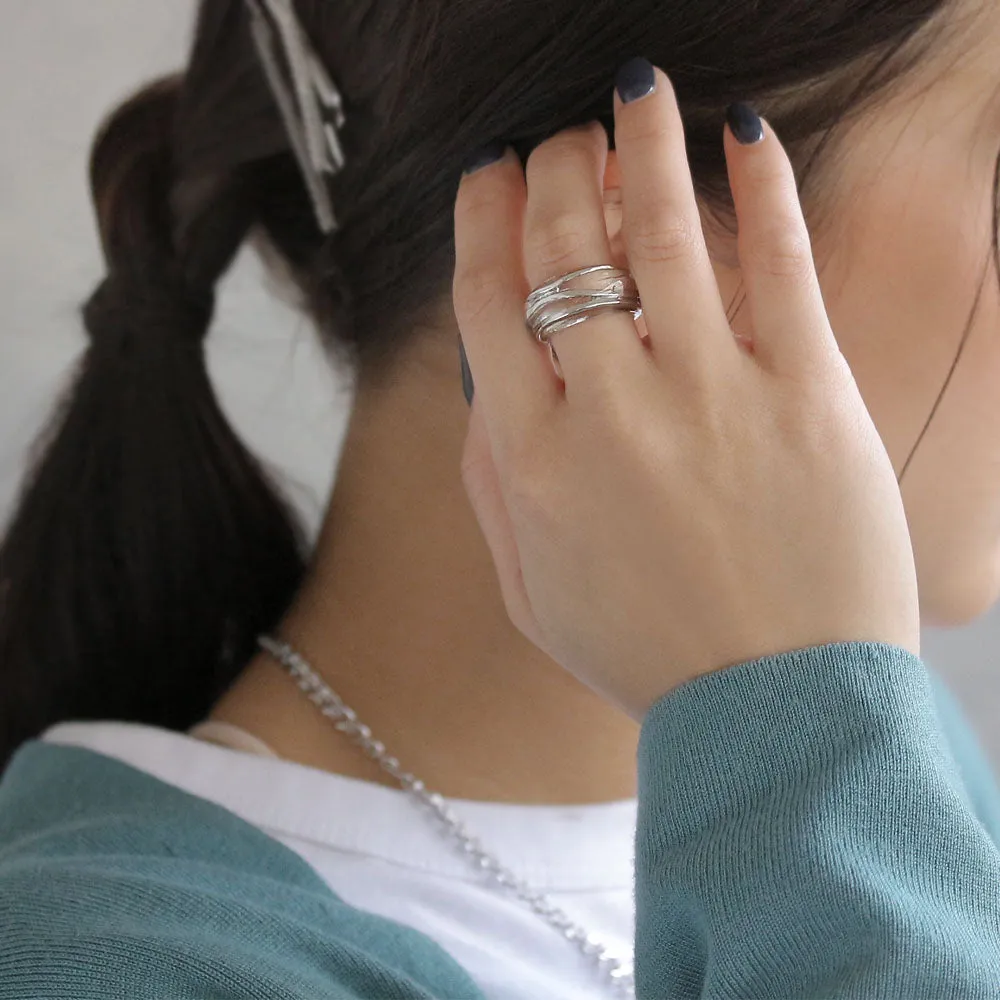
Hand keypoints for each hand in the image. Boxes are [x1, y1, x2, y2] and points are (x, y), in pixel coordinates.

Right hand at [452, 66, 918, 721]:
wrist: (772, 709)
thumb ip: (492, 483)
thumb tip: (481, 383)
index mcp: (534, 458)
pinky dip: (761, 186)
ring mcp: (711, 395)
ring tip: (634, 93)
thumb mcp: (528, 590)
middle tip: (558, 139)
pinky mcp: (807, 394)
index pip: (486, 299)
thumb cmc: (645, 653)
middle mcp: (610, 411)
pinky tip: (743, 135)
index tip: (488, 174)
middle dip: (550, 172)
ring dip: (639, 145)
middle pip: (562, 246)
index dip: (481, 219)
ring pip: (661, 230)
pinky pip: (778, 262)